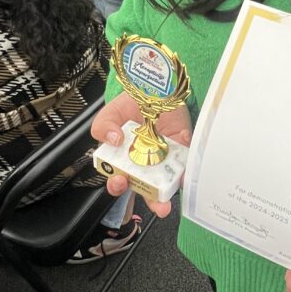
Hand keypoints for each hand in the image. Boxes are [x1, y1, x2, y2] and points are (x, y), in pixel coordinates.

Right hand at [91, 91, 192, 217]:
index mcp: (123, 160)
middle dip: (152, 201)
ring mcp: (164, 158)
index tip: (119, 181)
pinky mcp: (182, 150)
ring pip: (168, 183)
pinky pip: (186, 164)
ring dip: (171, 194)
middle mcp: (145, 164)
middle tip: (157, 204)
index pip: (119, 180)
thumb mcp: (110, 113)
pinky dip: (187, 172)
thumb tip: (113, 140)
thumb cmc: (131, 103)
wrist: (154, 87)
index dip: (118, 186)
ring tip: (171, 201)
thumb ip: (103, 126)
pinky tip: (185, 175)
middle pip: (147, 189)